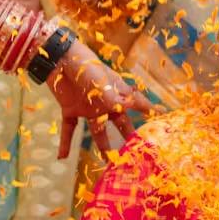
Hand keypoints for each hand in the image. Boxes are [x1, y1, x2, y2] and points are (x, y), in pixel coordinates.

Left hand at [47, 41, 149, 157]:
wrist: (58, 58)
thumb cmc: (84, 65)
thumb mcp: (101, 82)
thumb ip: (113, 98)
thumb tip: (128, 110)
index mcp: (115, 91)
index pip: (135, 102)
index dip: (147, 109)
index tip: (161, 115)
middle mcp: (103, 101)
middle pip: (119, 121)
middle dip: (127, 135)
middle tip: (135, 149)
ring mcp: (87, 107)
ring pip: (97, 130)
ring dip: (102, 145)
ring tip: (106, 161)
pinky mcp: (70, 109)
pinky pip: (69, 129)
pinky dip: (65, 144)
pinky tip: (62, 157)